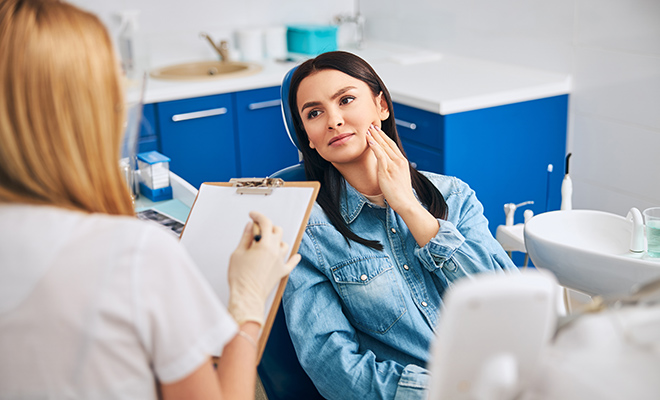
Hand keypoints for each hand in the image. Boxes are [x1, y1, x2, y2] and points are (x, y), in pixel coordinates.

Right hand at [227, 211, 300, 325]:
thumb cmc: (240, 278)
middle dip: (267, 227)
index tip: (253, 216)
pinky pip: (292, 263)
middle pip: (277, 231)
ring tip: (268, 242)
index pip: (265, 222)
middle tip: (257, 229)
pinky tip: (296, 256)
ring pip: (284, 244)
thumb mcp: (238, 253)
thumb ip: (246, 237)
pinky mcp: (281, 272)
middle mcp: (275, 251)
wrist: (247, 297)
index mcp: (265, 244)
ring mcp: (280, 262)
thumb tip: (251, 227)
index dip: (258, 216)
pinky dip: (293, 258)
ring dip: (277, 240)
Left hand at [366, 124, 417, 213]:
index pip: (392, 146)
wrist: (406, 202)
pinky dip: (374, 146)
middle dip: (379, 134)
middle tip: (371, 125)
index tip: (378, 131)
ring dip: (374, 137)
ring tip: (368, 130)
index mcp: (402, 162)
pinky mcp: (387, 170)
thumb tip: (385, 168)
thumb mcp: (399, 178)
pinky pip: (379, 154)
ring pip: (383, 147)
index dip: (384, 137)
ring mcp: (393, 165)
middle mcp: (399, 161)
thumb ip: (393, 170)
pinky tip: (369, 140)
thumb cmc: (401, 194)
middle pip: (387, 143)